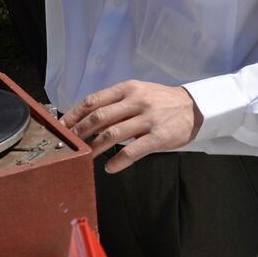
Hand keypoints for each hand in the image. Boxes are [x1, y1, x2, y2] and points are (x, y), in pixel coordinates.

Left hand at [62, 80, 203, 172]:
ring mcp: (148, 119)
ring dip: (94, 148)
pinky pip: (133, 151)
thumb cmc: (162, 101)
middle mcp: (137, 101)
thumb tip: (89, 118)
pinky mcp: (159, 136)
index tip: (62, 126)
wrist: (195, 107)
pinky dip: (118, 161)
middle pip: (99, 117)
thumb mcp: (140, 93)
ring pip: (112, 134)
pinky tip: (109, 168)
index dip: (75, 114)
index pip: (94, 100)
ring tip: (85, 157)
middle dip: (79, 132)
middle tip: (68, 144)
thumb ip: (117, 104)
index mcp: (129, 89)